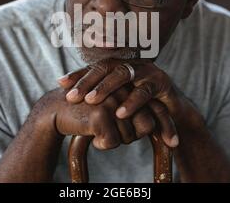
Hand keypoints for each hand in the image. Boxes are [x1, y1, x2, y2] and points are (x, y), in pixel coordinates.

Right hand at [37, 87, 170, 149]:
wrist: (56, 109)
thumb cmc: (87, 111)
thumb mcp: (111, 107)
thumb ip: (130, 110)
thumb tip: (151, 126)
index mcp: (130, 86)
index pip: (156, 110)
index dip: (166, 127)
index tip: (173, 144)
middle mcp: (125, 89)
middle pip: (146, 126)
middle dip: (130, 137)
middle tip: (111, 133)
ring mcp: (113, 99)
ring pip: (129, 136)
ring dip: (113, 140)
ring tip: (97, 130)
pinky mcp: (100, 112)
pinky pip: (112, 142)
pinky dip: (101, 144)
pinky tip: (90, 135)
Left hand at [57, 59, 203, 146]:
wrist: (171, 116)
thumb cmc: (140, 109)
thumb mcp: (118, 103)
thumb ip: (99, 102)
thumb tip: (67, 102)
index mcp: (119, 67)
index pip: (95, 68)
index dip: (78, 75)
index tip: (60, 84)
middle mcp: (131, 65)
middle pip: (105, 68)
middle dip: (87, 82)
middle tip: (72, 97)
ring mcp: (146, 71)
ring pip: (123, 74)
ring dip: (106, 88)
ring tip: (91, 101)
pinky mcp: (161, 83)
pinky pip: (144, 91)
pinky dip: (131, 102)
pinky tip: (120, 113)